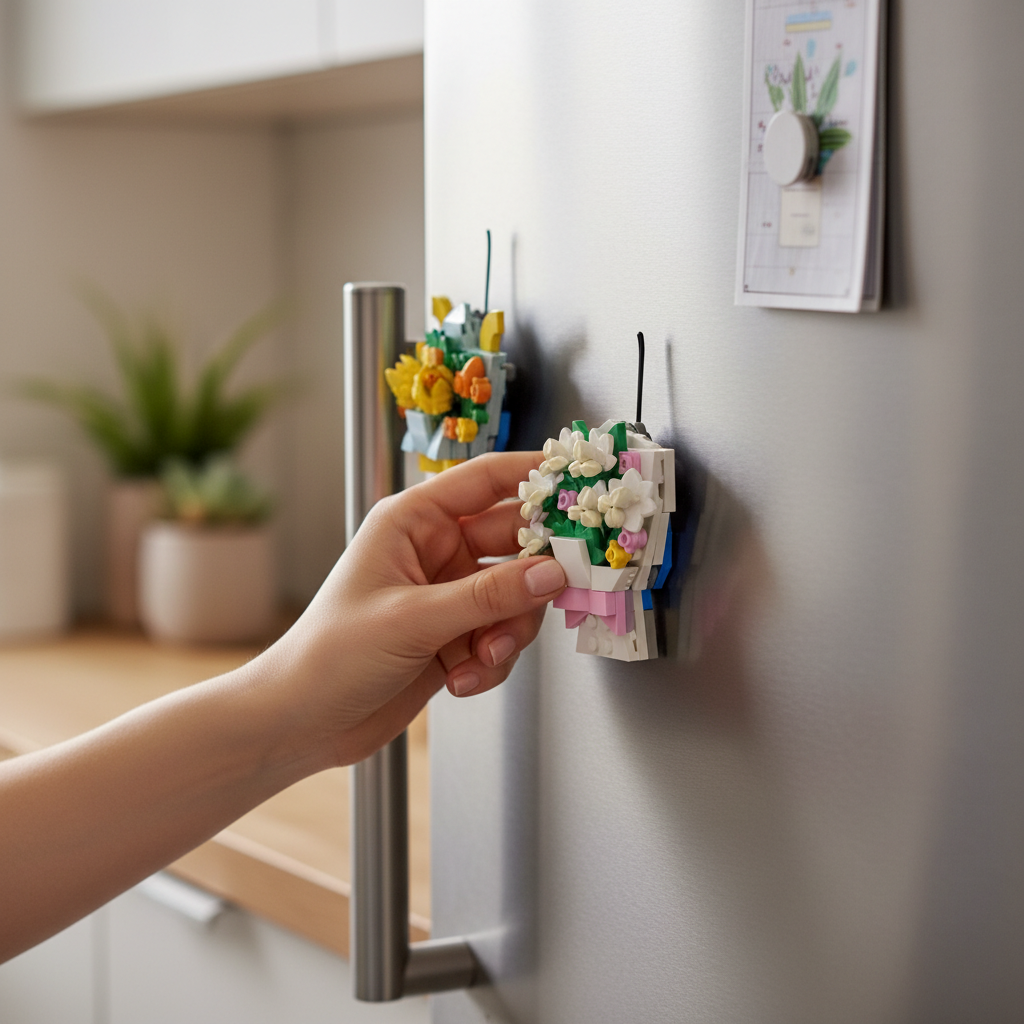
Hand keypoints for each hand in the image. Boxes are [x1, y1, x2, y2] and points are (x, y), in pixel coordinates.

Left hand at [263, 451, 565, 766]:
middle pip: (514, 543)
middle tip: (558, 588)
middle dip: (533, 576)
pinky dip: (492, 662)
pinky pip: (501, 636)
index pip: (487, 480)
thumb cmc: (329, 656)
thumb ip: (488, 596)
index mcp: (413, 522)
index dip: (535, 476)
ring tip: (482, 657)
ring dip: (508, 631)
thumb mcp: (413, 619)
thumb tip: (551, 573)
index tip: (579, 482)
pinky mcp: (454, 636)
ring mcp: (448, 595)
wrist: (302, 723)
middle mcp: (435, 552)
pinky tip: (462, 679)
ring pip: (516, 597)